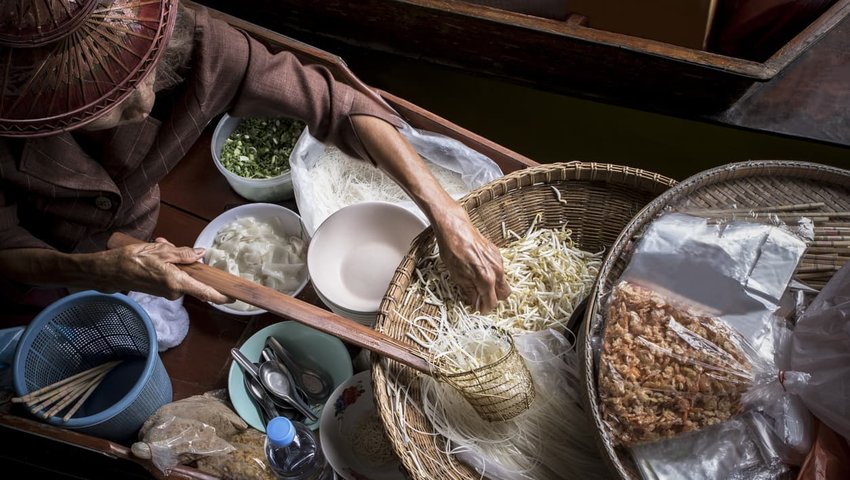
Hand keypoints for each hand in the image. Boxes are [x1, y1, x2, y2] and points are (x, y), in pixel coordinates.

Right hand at [99, 237, 229, 303]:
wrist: (108, 271)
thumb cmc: (132, 260)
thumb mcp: (160, 251)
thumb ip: (183, 253)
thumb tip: (200, 253)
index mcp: (176, 282)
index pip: (205, 293)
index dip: (220, 296)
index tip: (232, 297)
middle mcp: (173, 291)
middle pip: (192, 277)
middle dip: (186, 260)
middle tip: (168, 245)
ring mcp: (166, 292)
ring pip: (180, 274)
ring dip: (174, 260)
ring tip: (159, 245)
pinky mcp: (159, 291)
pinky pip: (171, 276)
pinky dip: (167, 265)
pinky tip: (155, 253)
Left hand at [433, 205, 510, 312]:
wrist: (455, 228)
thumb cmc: (453, 250)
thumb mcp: (457, 276)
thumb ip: (469, 291)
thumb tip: (474, 303)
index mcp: (486, 280)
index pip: (491, 302)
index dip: (485, 309)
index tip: (479, 310)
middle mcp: (496, 271)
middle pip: (504, 294)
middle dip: (494, 299)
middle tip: (481, 299)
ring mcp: (499, 261)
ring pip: (503, 281)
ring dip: (494, 287)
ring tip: (479, 285)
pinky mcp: (497, 253)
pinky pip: (499, 270)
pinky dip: (493, 275)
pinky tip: (481, 272)